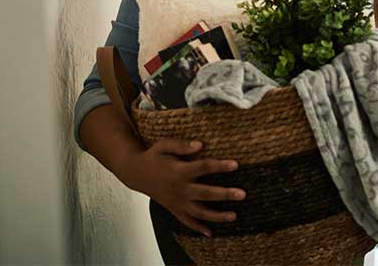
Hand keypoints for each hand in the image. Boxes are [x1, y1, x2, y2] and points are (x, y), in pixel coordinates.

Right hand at [121, 139, 245, 236]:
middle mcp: (179, 188)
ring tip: (234, 216)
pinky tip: (210, 233)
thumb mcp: (163, 145)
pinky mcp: (173, 208)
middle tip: (243, 194)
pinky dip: (197, 228)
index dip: (219, 166)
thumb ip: (181, 145)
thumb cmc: (153, 156)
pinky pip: (186, 220)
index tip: (236, 164)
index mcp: (178, 170)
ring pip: (198, 212)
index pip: (203, 167)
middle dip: (225, 194)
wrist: (135, 173)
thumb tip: (200, 145)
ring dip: (217, 215)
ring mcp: (176, 201)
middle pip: (205, 193)